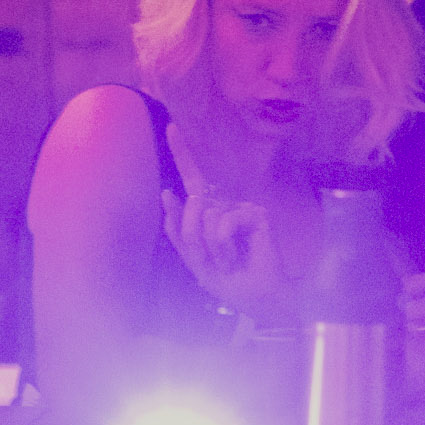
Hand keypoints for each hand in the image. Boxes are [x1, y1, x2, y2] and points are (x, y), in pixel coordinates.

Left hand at [161, 124, 282, 309]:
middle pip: (192, 204)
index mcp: (208, 212)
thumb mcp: (194, 260)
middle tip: (215, 262)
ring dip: (211, 248)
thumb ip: (179, 229)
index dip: (182, 154)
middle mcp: (224, 204)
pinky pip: (222, 223)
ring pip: (205, 217)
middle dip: (194, 238)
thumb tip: (167, 192)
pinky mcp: (255, 213)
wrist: (258, 298)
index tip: (171, 126)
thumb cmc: (228, 280)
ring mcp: (241, 206)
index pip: (192, 181)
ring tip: (229, 260)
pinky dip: (224, 246)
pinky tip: (238, 256)